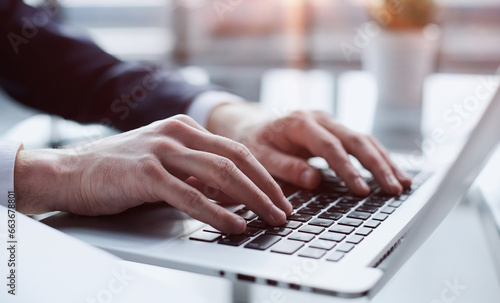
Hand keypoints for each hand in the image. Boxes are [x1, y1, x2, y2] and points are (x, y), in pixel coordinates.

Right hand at [14, 115, 291, 233]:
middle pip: (236, 159)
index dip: (263, 175)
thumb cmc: (117, 172)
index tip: (280, 197)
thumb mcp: (163, 164)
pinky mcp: (145, 172)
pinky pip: (190, 194)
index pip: (236, 150)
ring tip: (270, 219)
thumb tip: (229, 193)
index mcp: (184, 128)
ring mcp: (161, 150)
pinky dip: (216, 212)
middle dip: (266, 188)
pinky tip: (234, 224)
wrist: (68, 172)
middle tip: (284, 211)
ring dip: (251, 199)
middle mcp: (176, 133)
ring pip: (220, 173)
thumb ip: (194, 173)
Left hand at [208, 104, 411, 195]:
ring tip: (402, 183)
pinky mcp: (335, 130)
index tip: (361, 190)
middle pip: (355, 139)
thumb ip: (284, 167)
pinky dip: (378, 157)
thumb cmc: (254, 143)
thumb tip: (313, 180)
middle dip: (377, 165)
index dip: (347, 168)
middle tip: (394, 188)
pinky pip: (361, 142)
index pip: (329, 146)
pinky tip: (392, 172)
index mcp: (300, 123)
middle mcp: (319, 118)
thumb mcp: (259, 156)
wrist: (253, 126)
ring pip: (364, 139)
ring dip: (384, 161)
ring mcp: (330, 122)